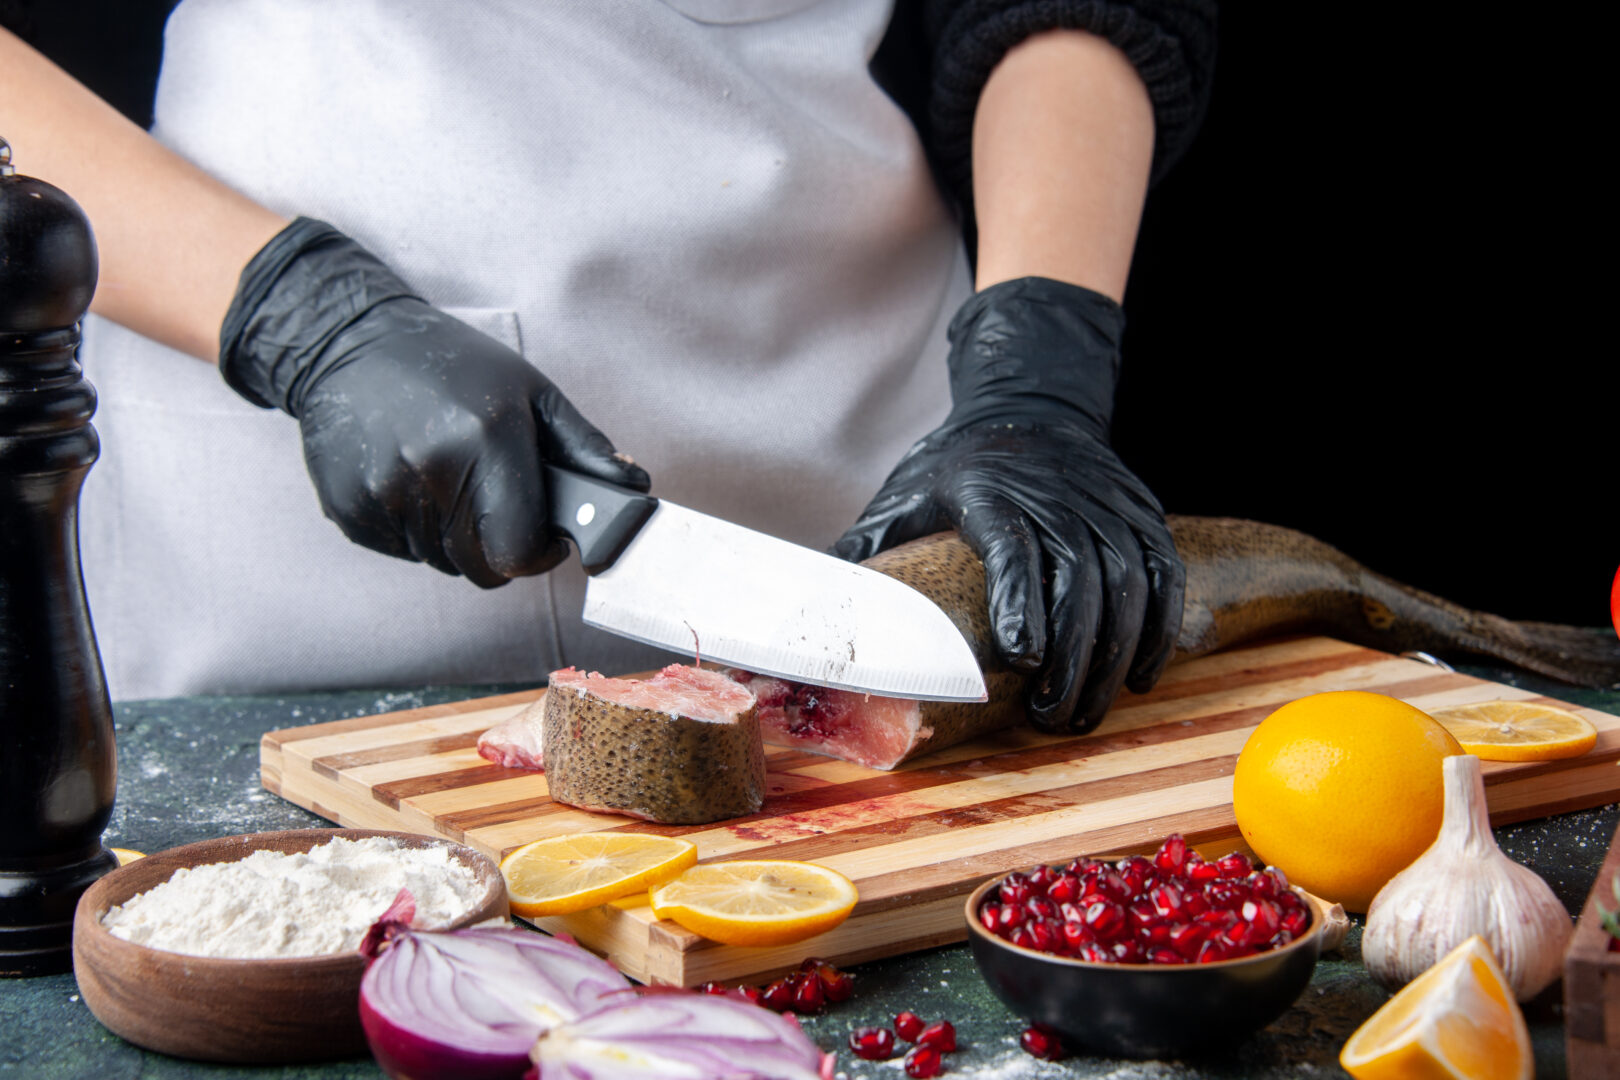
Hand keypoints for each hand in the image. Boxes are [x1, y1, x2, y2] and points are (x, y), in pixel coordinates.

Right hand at [218, 218, 647, 586]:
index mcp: (486, 440)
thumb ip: (585, 448)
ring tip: (447, 479)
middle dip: (500, 547)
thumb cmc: (455, 366)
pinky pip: (402, 552)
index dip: (538, 553)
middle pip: (481, 568)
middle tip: (496, 502)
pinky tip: (409, 480)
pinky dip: (415, 530)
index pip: (518, 551)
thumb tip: (633, 492)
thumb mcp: (531, 392)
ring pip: (442, 562)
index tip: (543, 535)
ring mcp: (383, 494)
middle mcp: (431, 471)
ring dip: (456, 537)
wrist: (347, 344)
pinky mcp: (350, 511)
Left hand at [834, 277, 1183, 731]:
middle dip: (1070, 659)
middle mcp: (1057, 493)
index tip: (1020, 657)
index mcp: (990, 490)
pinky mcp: (1142, 514)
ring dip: (1112, 657)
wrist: (1032, 404)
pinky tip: (1139, 676)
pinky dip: (1159, 631)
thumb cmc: (958, 464)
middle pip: (1079, 580)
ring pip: (1127, 584)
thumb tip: (805, 611)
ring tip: (1083, 713)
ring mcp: (1107, 503)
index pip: (1013, 546)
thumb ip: (867, 548)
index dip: (1021, 602)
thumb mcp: (905, 492)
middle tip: (1049, 717)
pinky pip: (1164, 576)